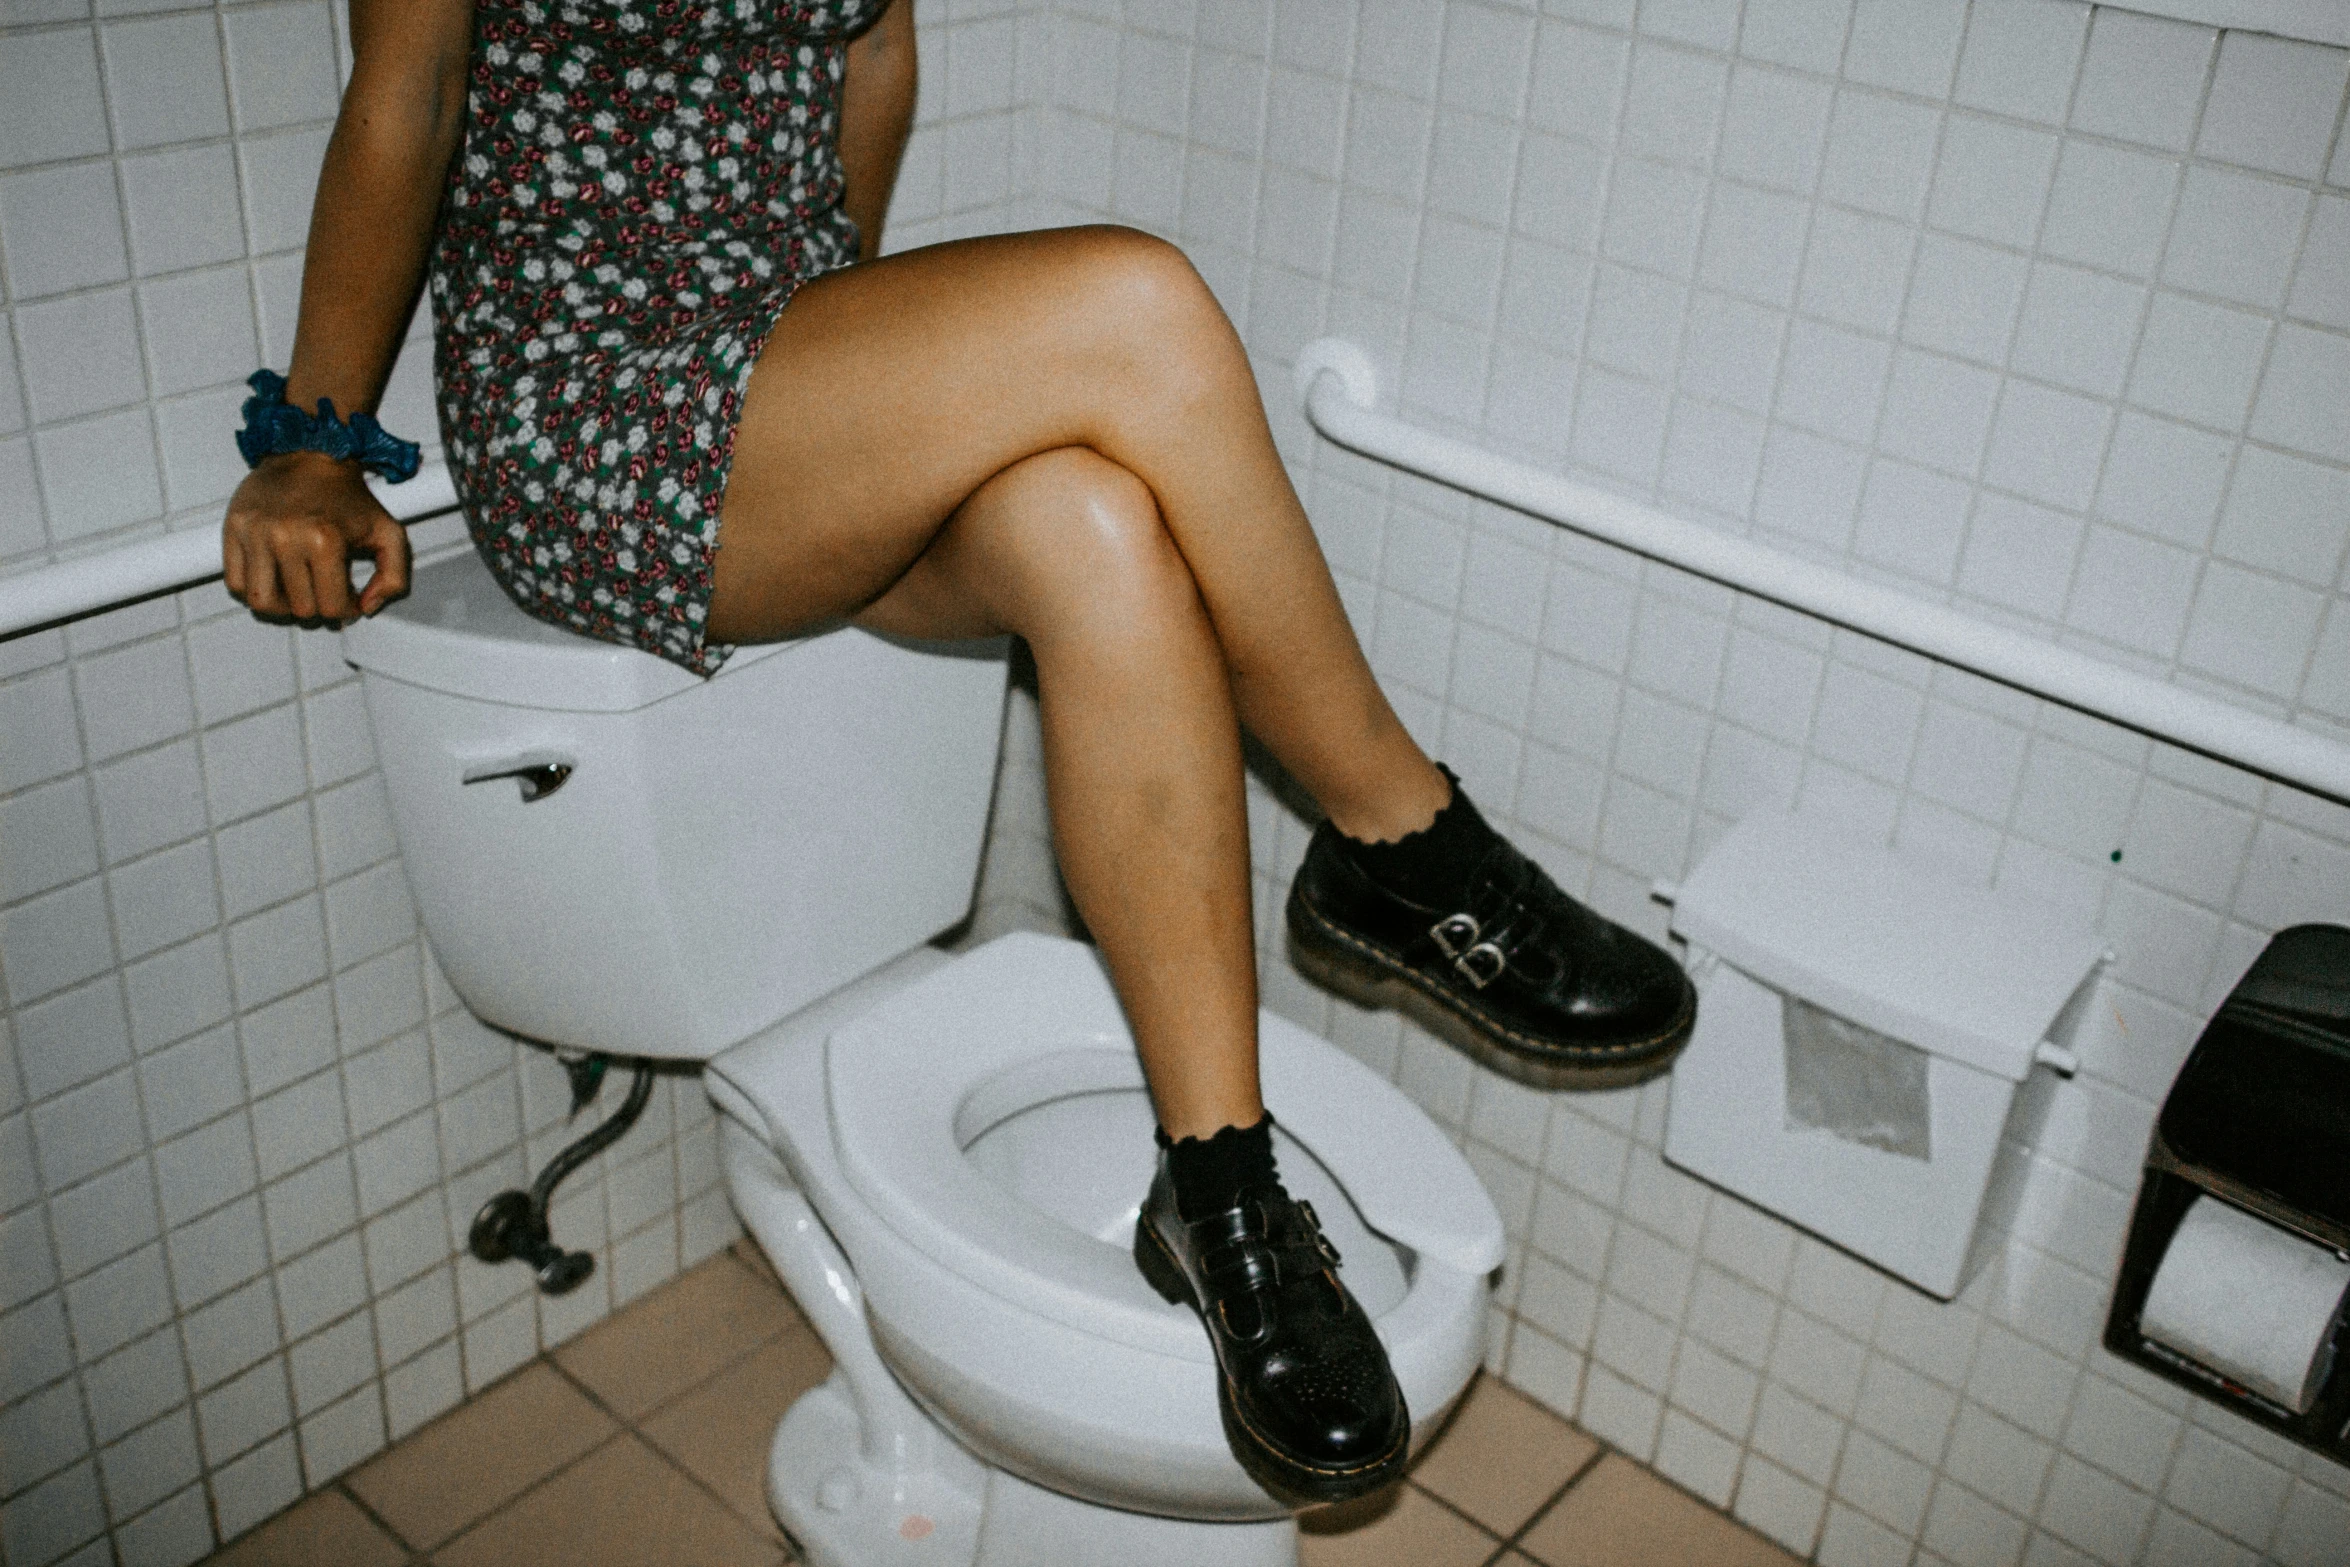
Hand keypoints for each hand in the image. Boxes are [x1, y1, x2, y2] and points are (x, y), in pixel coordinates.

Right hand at [222, 451, 412, 623]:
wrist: (311, 455)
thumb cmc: (347, 495)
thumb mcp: (389, 533)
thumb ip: (394, 577)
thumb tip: (367, 607)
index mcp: (325, 540)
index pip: (333, 607)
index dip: (346, 610)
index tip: (348, 599)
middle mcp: (286, 538)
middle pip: (300, 609)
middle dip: (318, 607)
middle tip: (324, 592)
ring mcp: (256, 534)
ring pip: (262, 603)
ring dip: (283, 607)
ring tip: (297, 593)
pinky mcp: (233, 529)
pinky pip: (235, 582)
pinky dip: (254, 591)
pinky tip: (274, 581)